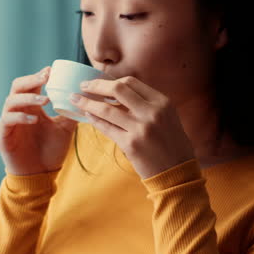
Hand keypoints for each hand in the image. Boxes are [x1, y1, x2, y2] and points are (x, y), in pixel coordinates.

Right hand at [0, 66, 77, 174]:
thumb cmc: (50, 151)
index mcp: (32, 107)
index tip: (51, 70)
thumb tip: (86, 99)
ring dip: (28, 98)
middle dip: (31, 80)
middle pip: (18, 87)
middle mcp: (19, 111)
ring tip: (45, 100)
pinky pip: (7, 121)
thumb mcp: (65, 129)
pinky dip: (20, 117)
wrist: (40, 175)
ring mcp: (9, 122)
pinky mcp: (3, 136)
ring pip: (11, 101)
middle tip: (46, 77)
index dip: (39, 76)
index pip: (31, 85)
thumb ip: (71, 113)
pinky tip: (34, 119)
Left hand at [70, 77, 194, 178]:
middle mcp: (152, 112)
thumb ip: (147, 105)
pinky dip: (94, 120)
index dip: (111, 80)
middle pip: (118, 89)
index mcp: (162, 102)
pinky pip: (106, 128)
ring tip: (75, 99)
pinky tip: (87, 116)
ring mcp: (141, 128)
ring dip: (87, 102)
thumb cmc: (172, 145)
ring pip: (107, 109)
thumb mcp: (167, 118)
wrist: (177, 173)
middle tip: (83, 85)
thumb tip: (118, 93)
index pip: (131, 82)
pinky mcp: (130, 145)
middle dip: (96, 85)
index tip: (99, 82)